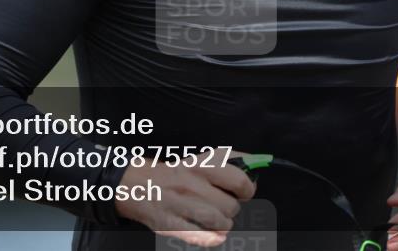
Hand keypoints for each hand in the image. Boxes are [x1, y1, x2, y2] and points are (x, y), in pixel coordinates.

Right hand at [115, 148, 256, 247]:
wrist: (140, 185)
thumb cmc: (179, 174)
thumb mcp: (202, 158)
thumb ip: (231, 159)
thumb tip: (257, 163)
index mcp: (200, 166)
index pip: (239, 181)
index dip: (247, 190)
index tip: (243, 192)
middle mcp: (190, 185)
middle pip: (231, 207)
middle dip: (231, 209)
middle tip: (222, 206)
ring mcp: (180, 207)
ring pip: (220, 224)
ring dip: (223, 224)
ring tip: (215, 219)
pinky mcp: (171, 226)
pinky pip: (202, 238)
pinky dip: (211, 238)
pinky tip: (211, 233)